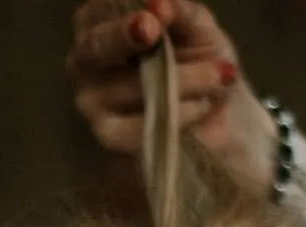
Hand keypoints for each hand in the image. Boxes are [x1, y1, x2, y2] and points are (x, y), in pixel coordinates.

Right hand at [68, 0, 275, 185]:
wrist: (216, 122)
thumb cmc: (199, 62)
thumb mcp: (199, 29)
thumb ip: (180, 13)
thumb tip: (159, 4)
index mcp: (103, 20)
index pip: (103, 9)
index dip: (127, 11)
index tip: (160, 9)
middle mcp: (88, 58)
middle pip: (97, 45)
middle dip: (125, 36)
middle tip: (153, 31)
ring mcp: (92, 99)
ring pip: (126, 86)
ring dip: (180, 79)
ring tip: (218, 77)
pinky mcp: (108, 136)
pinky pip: (133, 128)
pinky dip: (174, 114)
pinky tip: (201, 106)